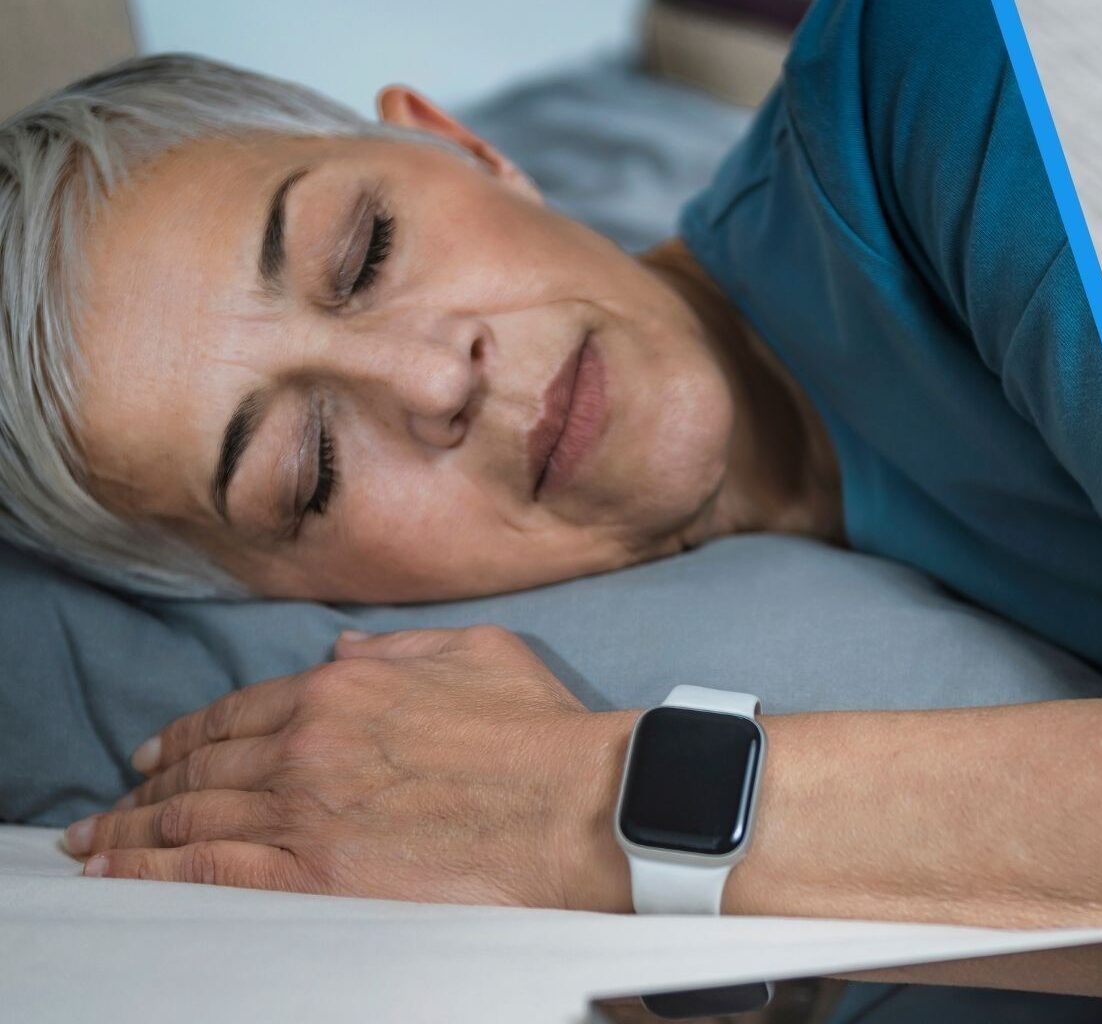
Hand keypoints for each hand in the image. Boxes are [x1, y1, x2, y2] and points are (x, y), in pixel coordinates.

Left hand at [63, 626, 635, 912]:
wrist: (574, 805)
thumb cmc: (541, 732)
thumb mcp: (476, 652)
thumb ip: (401, 648)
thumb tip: (344, 651)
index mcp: (341, 690)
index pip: (235, 714)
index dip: (185, 735)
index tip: (153, 755)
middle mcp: (305, 745)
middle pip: (200, 767)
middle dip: (144, 788)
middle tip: (111, 806)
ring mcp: (302, 812)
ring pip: (188, 819)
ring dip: (131, 832)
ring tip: (96, 845)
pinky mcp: (312, 875)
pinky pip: (206, 872)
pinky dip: (152, 872)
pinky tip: (121, 875)